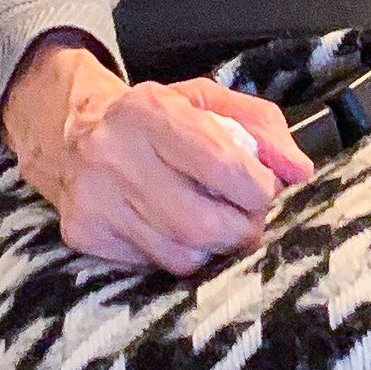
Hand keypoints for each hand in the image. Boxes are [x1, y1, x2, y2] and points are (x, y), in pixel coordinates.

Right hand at [0, 34, 312, 273]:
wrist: (71, 132)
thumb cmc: (153, 119)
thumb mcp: (207, 102)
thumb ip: (261, 127)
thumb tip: (299, 169)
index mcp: (152, 111)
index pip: (223, 165)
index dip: (258, 188)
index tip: (264, 189)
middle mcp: (116, 153)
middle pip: (204, 222)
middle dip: (241, 229)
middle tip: (246, 219)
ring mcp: (96, 198)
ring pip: (180, 254)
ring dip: (212, 248)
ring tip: (213, 225)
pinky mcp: (84, 233)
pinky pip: (151, 267)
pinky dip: (176, 255)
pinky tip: (172, 230)